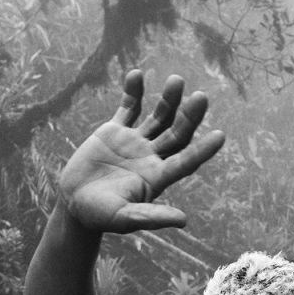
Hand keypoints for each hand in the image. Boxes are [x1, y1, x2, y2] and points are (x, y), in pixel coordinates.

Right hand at [57, 70, 225, 233]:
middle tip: (202, 97)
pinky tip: (136, 74)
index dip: (203, 150)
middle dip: (189, 116)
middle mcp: (151, 157)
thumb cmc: (99, 216)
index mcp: (157, 177)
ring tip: (176, 80)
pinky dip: (133, 92)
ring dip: (169, 100)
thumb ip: (151, 217)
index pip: (185, 161)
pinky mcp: (115, 131)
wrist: (73, 203)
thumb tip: (183, 220)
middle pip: (177, 133)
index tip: (220, 136)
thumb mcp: (124, 219)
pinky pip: (128, 107)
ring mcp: (135, 142)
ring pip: (158, 116)